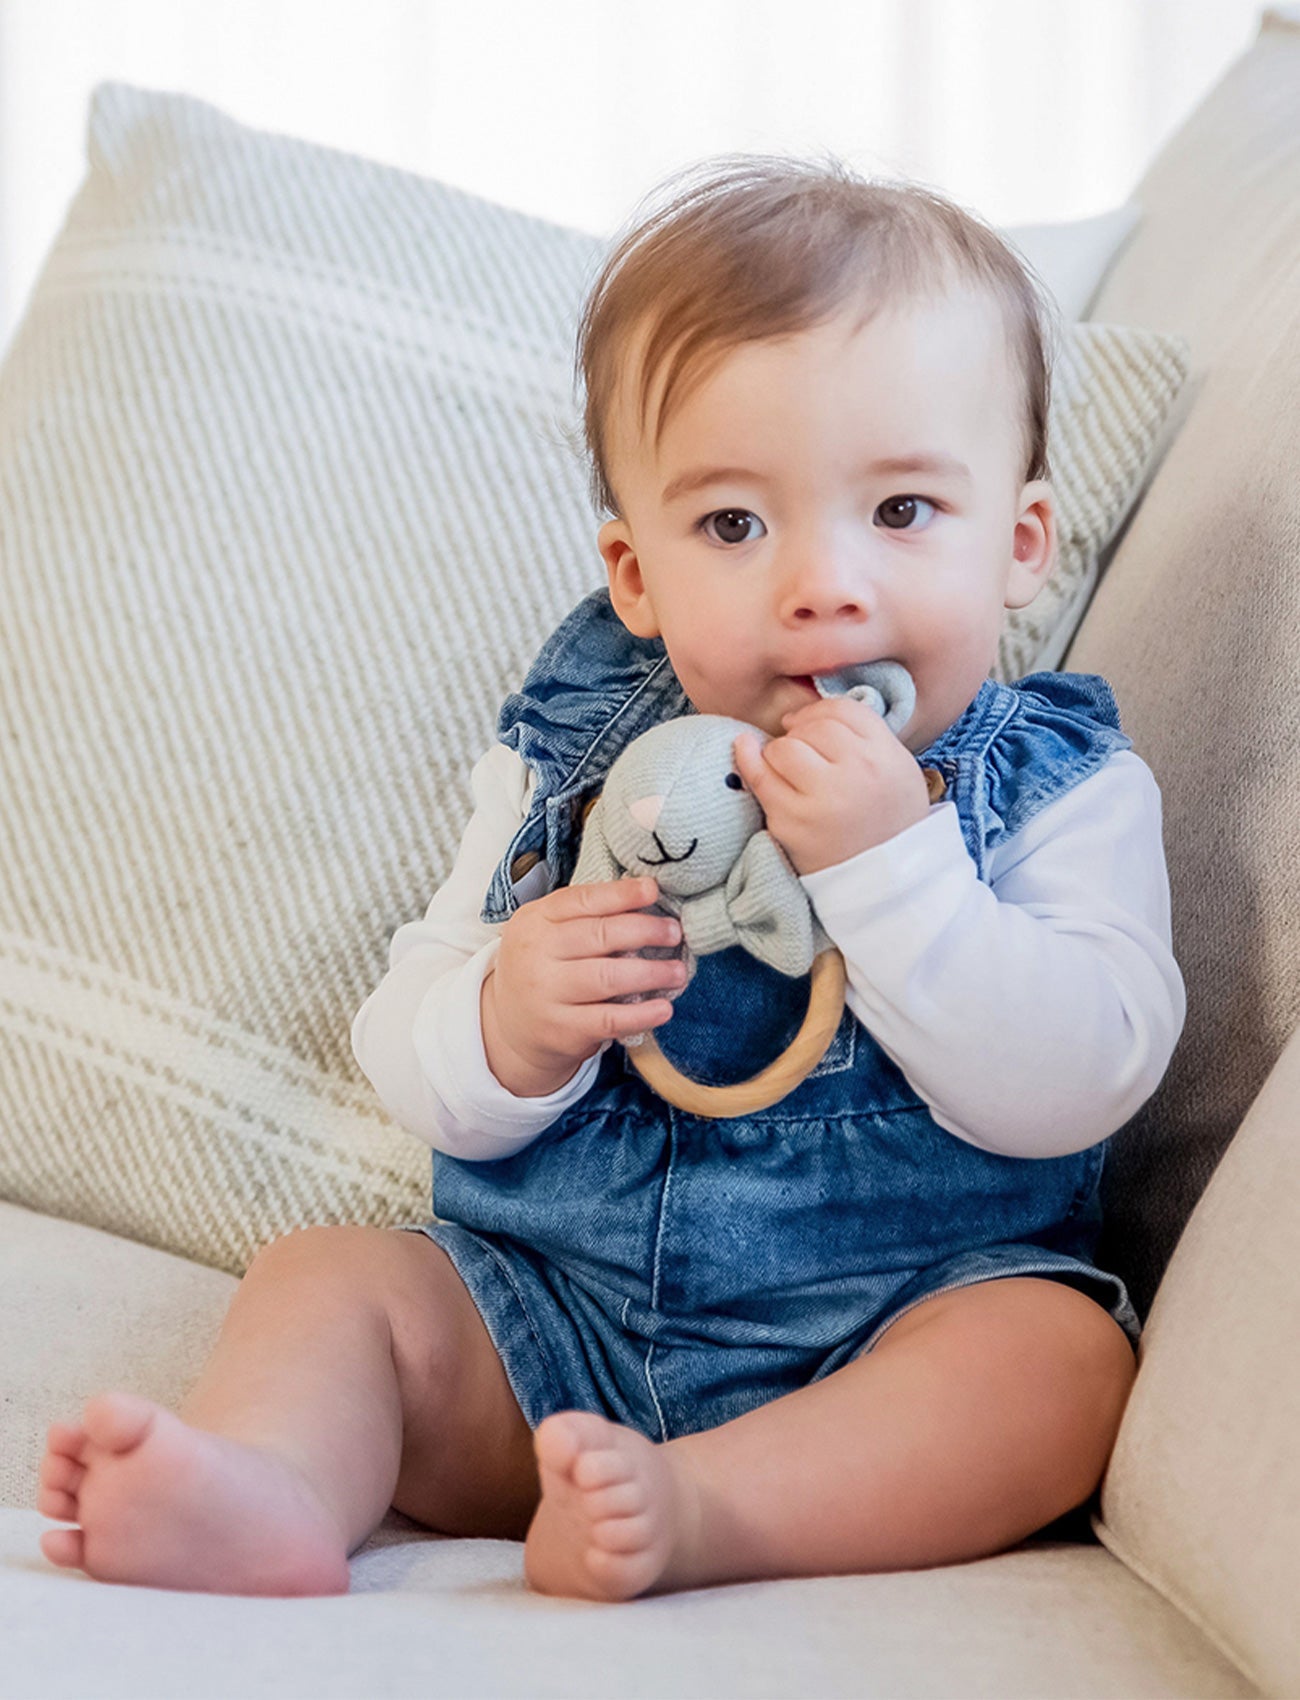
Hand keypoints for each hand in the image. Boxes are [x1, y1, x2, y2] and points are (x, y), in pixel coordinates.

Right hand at [480, 877, 685, 1097]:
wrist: (509, 1026)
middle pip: (600, 936)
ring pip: (607, 978)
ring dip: (651, 973)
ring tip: (678, 971)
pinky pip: (608, 1020)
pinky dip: (641, 1014)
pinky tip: (664, 1008)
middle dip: (645, 931)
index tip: (654, 890)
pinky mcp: (561, 1030)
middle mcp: (536, 954)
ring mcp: (547, 994)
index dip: (621, 894)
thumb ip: (585, 913)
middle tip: (675, 933)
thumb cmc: (542, 967)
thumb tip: (644, 896)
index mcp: (535, 920)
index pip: (582, 900)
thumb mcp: (547, 931)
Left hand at [733, 697, 930, 874]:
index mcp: (887, 757)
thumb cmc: (887, 821)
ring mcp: (822, 799)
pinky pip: (759, 777)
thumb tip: (804, 712)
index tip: (811, 725)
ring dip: (781, 752)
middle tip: (806, 756)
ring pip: (784, 747)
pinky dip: (747, 758)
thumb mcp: (896, 769)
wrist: (884, 882)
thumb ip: (864, 735)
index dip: (821, 713)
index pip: (844, 711)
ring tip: (791, 770)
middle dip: (803, 735)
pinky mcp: (792, 823)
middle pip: (814, 727)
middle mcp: (858, 773)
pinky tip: (743, 747)